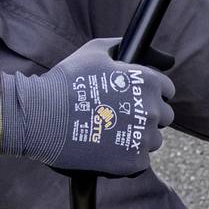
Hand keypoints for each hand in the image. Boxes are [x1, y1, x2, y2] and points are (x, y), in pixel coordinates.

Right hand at [0, 38, 173, 175]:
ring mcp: (144, 137)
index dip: (151, 92)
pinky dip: (127, 156)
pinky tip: (108, 147)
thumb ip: (122, 47)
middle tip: (121, 114)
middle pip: (164, 116)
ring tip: (111, 131)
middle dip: (147, 114)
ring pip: (154, 139)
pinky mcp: (134, 161)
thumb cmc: (66, 81)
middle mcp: (152, 110)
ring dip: (138, 136)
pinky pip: (141, 160)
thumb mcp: (94, 52)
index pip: (167, 89)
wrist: (40, 116)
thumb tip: (147, 49)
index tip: (134, 97)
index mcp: (148, 82)